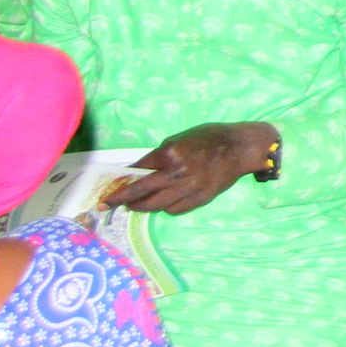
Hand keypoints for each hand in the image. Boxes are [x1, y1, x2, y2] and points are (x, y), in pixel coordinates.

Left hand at [111, 121, 276, 215]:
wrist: (240, 147)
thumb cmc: (209, 137)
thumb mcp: (181, 138)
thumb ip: (161, 155)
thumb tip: (141, 171)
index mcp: (170, 154)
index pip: (139, 170)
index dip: (123, 179)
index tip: (111, 187)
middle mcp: (176, 173)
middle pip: (140, 192)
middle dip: (119, 199)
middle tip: (105, 205)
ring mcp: (188, 188)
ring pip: (155, 205)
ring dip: (140, 207)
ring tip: (133, 206)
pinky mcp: (200, 199)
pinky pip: (175, 209)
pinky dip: (165, 208)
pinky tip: (163, 203)